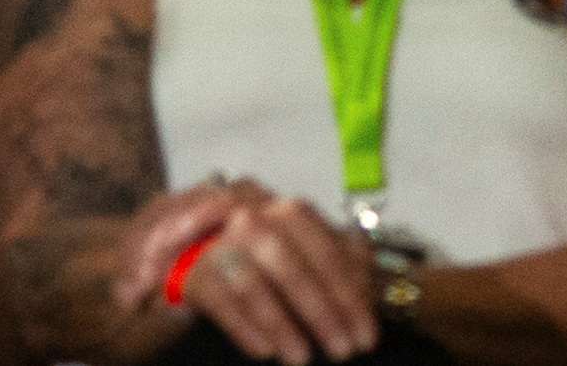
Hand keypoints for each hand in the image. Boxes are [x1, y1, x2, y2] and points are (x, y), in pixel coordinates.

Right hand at [156, 186, 383, 363]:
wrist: (203, 257)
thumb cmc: (265, 261)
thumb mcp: (306, 256)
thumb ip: (343, 266)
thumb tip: (368, 297)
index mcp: (293, 214)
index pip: (330, 254)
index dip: (352, 298)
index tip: (367, 335)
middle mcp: (258, 222)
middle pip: (294, 268)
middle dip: (323, 313)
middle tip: (343, 351)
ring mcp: (224, 245)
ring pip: (255, 285)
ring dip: (282, 325)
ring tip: (302, 357)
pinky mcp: (197, 273)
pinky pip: (222, 303)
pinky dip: (246, 328)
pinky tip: (266, 352)